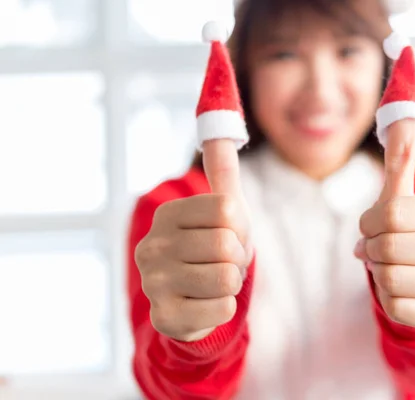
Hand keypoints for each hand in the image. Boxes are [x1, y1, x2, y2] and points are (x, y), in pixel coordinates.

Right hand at [135, 139, 251, 341]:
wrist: (195, 302)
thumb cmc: (212, 251)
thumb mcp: (223, 210)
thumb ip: (222, 170)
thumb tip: (217, 114)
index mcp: (168, 215)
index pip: (227, 211)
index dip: (240, 228)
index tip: (229, 237)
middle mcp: (152, 245)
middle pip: (226, 246)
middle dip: (238, 259)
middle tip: (224, 264)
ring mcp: (154, 283)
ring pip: (227, 278)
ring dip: (233, 283)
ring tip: (215, 283)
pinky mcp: (164, 317)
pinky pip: (222, 309)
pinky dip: (225, 308)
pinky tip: (206, 304)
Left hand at [355, 120, 414, 331]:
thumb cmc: (407, 233)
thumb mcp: (399, 198)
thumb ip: (399, 160)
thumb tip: (403, 119)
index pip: (389, 215)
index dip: (367, 223)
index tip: (370, 227)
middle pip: (387, 248)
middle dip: (371, 250)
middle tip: (377, 250)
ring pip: (389, 279)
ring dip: (378, 275)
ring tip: (389, 269)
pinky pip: (396, 308)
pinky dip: (387, 300)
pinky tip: (402, 291)